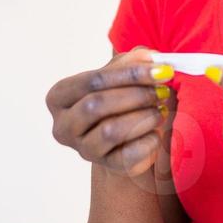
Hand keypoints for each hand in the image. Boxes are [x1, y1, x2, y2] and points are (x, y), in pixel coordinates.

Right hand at [46, 47, 176, 179]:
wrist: (125, 139)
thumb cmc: (120, 99)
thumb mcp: (121, 74)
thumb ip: (131, 61)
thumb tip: (147, 56)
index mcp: (60, 96)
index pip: (92, 80)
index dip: (129, 74)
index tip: (161, 70)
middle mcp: (63, 125)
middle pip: (96, 105)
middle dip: (135, 95)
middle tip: (162, 91)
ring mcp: (82, 149)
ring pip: (110, 131)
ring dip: (143, 117)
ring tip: (160, 111)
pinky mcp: (105, 166)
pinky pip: (128, 155)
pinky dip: (148, 141)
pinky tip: (155, 132)